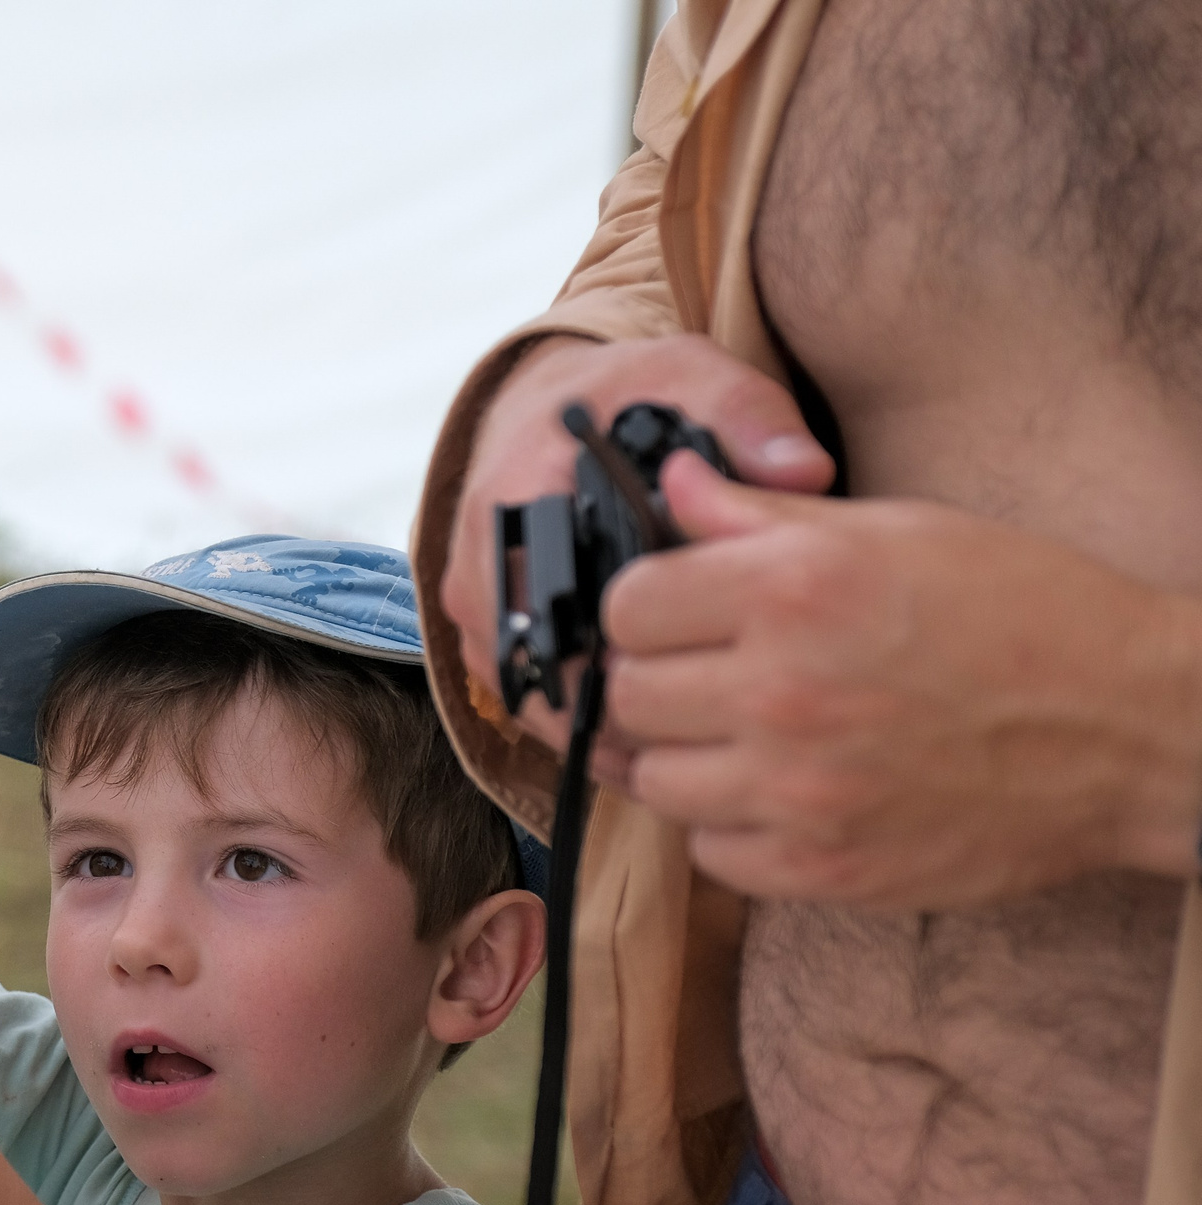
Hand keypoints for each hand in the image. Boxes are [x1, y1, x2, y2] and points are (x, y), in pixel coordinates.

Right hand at [445, 334, 837, 760]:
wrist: (547, 404)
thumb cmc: (624, 395)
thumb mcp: (692, 381)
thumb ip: (752, 420)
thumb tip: (803, 472)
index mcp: (517, 495)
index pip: (564, 598)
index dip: (633, 648)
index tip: (700, 672)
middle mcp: (478, 558)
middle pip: (542, 667)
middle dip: (621, 704)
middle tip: (707, 734)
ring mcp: (472, 603)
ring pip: (529, 699)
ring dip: (598, 728)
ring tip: (685, 751)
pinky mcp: (480, 631)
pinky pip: (524, 700)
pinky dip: (580, 723)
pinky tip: (646, 743)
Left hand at [603, 455, 1201, 905]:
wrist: (1136, 729)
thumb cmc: (1027, 614)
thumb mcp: (897, 532)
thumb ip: (764, 517)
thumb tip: (672, 485)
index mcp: (795, 589)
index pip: (627, 605)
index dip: (645, 607)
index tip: (673, 614)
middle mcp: (783, 690)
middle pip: (627, 695)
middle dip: (655, 681)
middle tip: (707, 677)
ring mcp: (798, 789)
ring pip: (655, 780)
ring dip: (685, 758)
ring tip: (746, 735)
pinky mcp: (820, 868)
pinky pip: (710, 851)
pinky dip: (731, 825)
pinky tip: (784, 791)